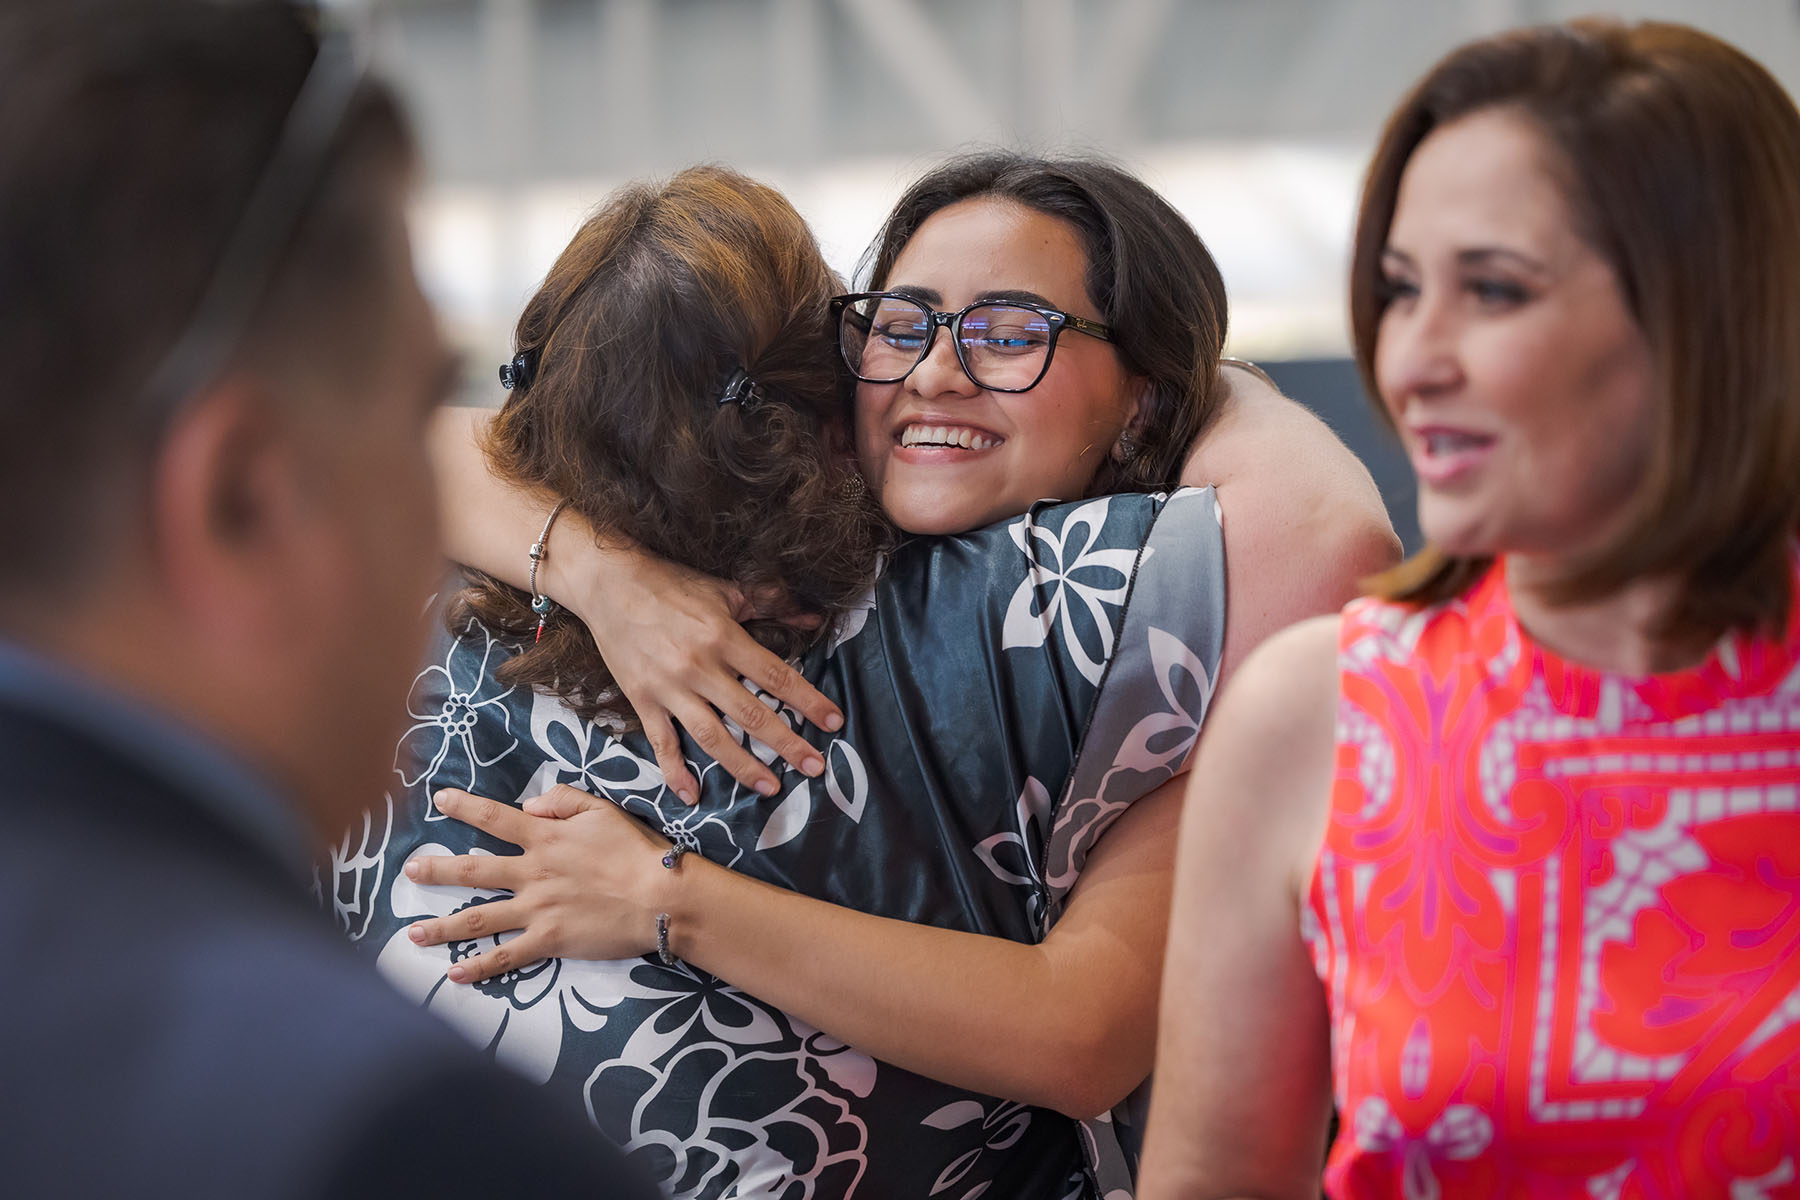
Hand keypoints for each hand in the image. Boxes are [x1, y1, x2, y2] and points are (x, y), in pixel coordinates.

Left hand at [402, 786, 672, 982]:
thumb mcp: (602, 810)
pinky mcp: (548, 941)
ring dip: (442, 927)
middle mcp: (532, 873)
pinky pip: (506, 957)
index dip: (465, 807)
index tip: (439, 800)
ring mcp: (537, 910)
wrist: (659, 896)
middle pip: (473, 871)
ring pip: (479, 918)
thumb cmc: (636, 850)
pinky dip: (478, 967)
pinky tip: (454, 974)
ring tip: (413, 933)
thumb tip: (529, 804)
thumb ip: (563, 800)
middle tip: (409, 870)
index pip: (495, 819)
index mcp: (545, 837)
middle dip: (437, 870)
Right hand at [554, 533, 842, 804]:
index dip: (808, 701)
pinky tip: (693, 795)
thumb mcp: (727, 589)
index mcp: (723, 637)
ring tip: (770, 787)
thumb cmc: (672, 584)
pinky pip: (661, 742)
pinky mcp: (642, 700)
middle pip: (750, 715)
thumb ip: (773, 603)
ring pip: (712, 737)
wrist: (609, 584)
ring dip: (743, 766)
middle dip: (786, 745)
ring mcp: (669, 688)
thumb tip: (817, 616)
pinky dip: (675, 771)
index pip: (776, 676)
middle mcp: (699, 667)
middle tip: (814, 767)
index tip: (834, 722)